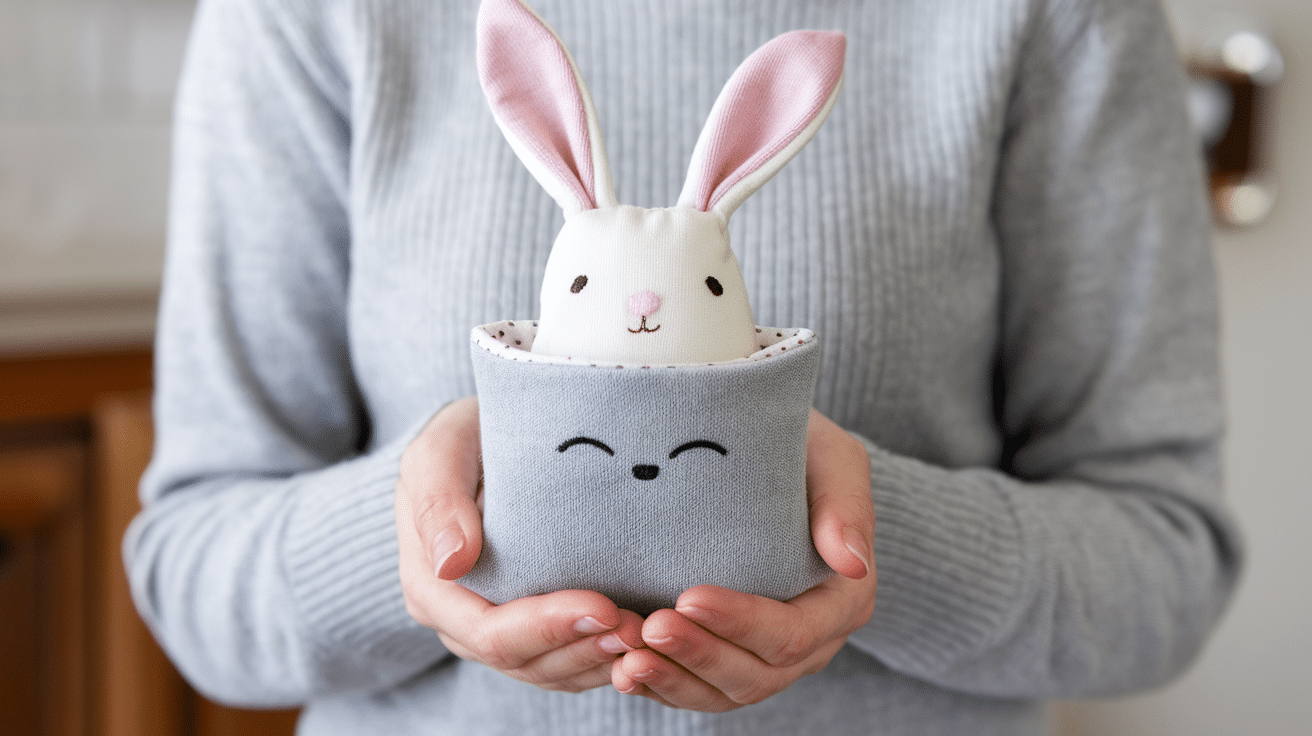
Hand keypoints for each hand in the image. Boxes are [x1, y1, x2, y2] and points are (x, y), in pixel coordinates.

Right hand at [396, 396, 644, 691]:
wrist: (485, 438)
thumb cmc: (464, 438)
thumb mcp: (440, 452)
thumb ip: (440, 502)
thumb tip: (452, 562)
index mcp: (432, 587)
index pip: (490, 632)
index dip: (548, 627)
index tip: (603, 606)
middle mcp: (459, 621)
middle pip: (524, 660)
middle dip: (583, 648)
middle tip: (639, 627)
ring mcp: (494, 628)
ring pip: (548, 671)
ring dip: (599, 660)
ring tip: (646, 636)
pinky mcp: (530, 627)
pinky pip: (564, 663)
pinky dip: (601, 659)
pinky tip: (640, 644)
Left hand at [611, 408, 875, 709]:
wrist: (771, 460)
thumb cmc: (803, 452)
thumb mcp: (833, 460)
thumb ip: (846, 505)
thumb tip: (852, 562)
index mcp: (842, 601)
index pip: (792, 633)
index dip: (741, 623)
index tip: (688, 595)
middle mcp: (811, 641)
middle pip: (755, 675)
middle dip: (698, 655)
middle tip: (647, 627)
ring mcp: (768, 657)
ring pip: (722, 693)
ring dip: (672, 681)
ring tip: (626, 663)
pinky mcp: (728, 657)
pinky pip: (696, 690)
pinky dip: (660, 685)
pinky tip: (621, 670)